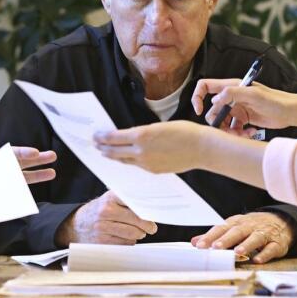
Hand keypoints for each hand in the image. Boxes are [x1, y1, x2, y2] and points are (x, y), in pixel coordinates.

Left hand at [0, 146, 57, 192]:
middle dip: (35, 159)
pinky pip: (15, 189)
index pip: (7, 155)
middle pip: (19, 162)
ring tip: (52, 172)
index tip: (34, 153)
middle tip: (52, 156)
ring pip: (21, 175)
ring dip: (36, 174)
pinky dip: (26, 188)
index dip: (21, 153)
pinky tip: (37, 189)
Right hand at [55, 191, 158, 245]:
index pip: (134, 201)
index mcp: (110, 198)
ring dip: (139, 234)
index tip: (154, 212)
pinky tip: (126, 237)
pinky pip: (126, 243)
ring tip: (139, 232)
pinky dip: (130, 241)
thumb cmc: (100, 211)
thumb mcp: (110, 200)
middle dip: (148, 225)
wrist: (77, 225)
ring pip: (133, 234)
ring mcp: (103, 227)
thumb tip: (152, 206)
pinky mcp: (102, 242)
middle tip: (152, 228)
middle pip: (137, 219)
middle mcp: (106, 211)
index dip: (147, 208)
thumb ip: (127, 201)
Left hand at [93, 120, 213, 173]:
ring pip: (124, 160)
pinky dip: (128, 161)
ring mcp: (147, 164)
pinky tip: (126, 157)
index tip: (95, 135)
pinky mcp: (154, 171)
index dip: (101, 137)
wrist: (201, 148)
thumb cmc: (183, 132)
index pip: (113, 138)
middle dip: (102, 148)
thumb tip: (128, 136)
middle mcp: (141, 151)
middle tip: (95, 144)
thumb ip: (141, 133)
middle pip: (114, 152)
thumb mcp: (157, 127)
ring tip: (106, 152)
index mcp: (141, 136)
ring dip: (113, 156)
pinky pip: (136, 166)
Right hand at [192, 78, 296, 135]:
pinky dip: (238, 133)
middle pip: (213, 111)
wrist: (290, 112)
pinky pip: (232, 128)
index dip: (197, 97)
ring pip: (222, 122)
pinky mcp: (243, 119)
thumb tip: (214, 100)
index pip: (205, 86)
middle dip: (218, 123)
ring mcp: (237, 109)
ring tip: (243, 134)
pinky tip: (250, 133)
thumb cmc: (275, 100)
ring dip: (229, 131)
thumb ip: (233, 93)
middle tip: (230, 130)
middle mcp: (231, 97)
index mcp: (231, 87)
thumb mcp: (253, 94)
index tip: (199, 110)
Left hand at [192, 212, 293, 263]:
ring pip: (255, 238)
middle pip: (237, 232)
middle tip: (215, 247)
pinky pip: (271, 248)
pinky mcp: (276, 243)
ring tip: (237, 252)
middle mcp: (249, 226)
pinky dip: (265, 254)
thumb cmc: (251, 227)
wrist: (280, 221)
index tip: (199, 246)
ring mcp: (264, 234)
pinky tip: (257, 260)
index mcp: (236, 223)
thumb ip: (214, 236)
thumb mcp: (233, 227)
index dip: (210, 237)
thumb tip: (194, 241)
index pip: (221, 228)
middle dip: (226, 239)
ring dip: (246, 245)